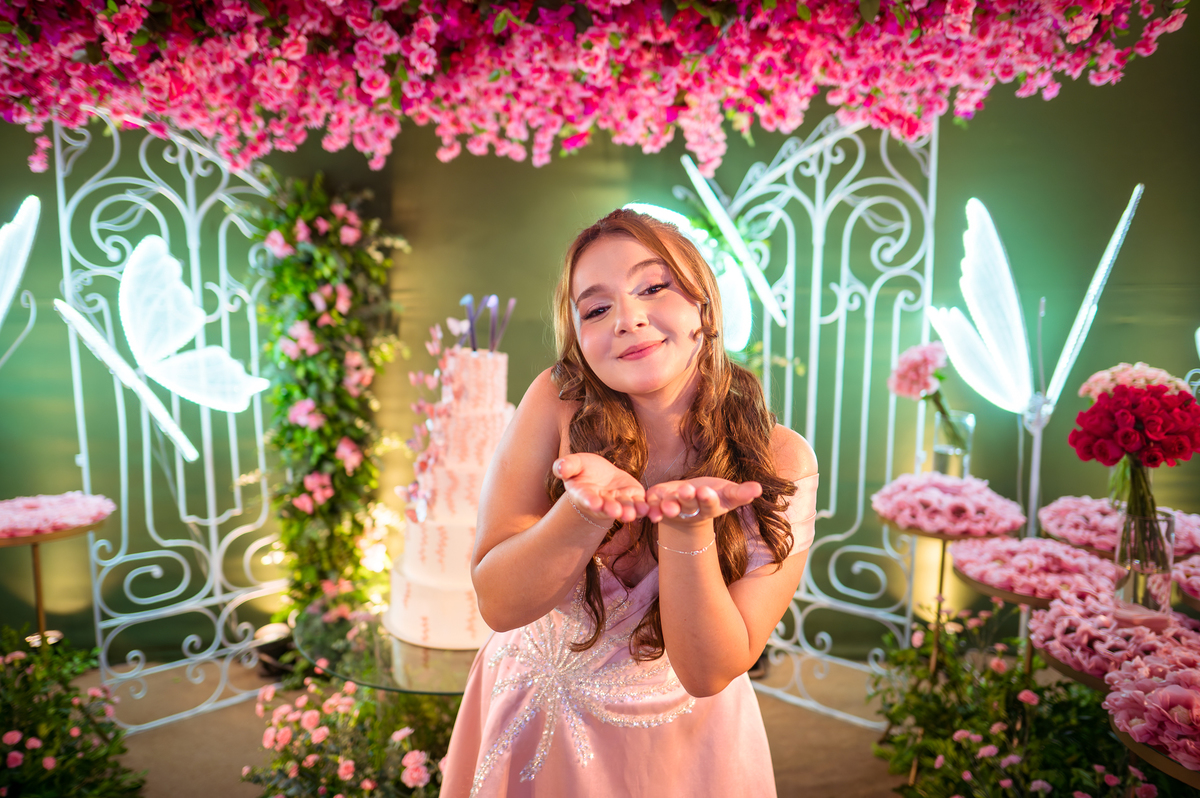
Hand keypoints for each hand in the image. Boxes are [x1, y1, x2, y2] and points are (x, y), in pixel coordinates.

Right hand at [553, 453, 647, 525]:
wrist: (601, 476)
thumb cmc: (584, 470)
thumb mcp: (575, 464)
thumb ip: (567, 466)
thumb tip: (559, 468)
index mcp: (584, 494)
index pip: (586, 498)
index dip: (590, 500)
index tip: (595, 503)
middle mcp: (601, 502)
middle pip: (606, 506)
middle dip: (611, 509)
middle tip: (616, 511)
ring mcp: (618, 501)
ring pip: (623, 508)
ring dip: (628, 511)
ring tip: (631, 514)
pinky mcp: (633, 497)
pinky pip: (639, 504)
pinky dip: (642, 508)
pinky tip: (647, 509)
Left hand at [645, 477, 760, 525]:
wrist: (691, 503)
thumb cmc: (714, 495)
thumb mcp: (728, 493)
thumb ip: (741, 492)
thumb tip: (759, 489)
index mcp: (709, 506)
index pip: (710, 503)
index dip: (707, 499)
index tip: (706, 492)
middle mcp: (691, 510)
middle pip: (689, 505)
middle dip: (687, 498)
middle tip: (687, 491)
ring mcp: (674, 508)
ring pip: (670, 507)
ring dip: (668, 506)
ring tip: (667, 503)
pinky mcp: (659, 503)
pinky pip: (653, 505)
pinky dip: (651, 505)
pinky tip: (649, 499)